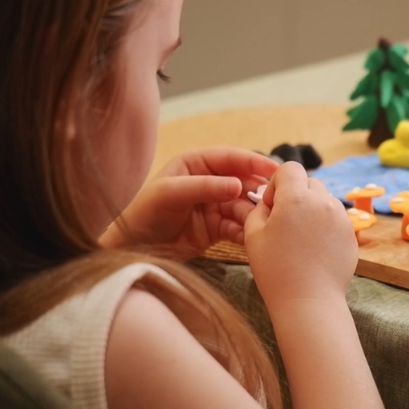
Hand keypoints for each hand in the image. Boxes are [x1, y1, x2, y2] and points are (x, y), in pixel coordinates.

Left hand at [100, 147, 277, 258]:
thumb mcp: (170, 193)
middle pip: (242, 181)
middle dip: (257, 191)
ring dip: (253, 214)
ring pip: (243, 206)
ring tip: (261, 223)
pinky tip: (252, 237)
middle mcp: (208, 182)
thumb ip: (204, 187)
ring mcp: (214, 206)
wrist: (133, 251)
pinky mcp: (217, 228)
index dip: (253, 161)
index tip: (274, 169)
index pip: (230, 158)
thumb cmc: (144, 215)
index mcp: (195, 164)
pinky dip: (246, 231)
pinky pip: (238, 226)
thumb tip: (238, 185)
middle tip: (275, 201)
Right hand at [244, 162, 357, 305]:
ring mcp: (341, 217)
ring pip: (324, 199)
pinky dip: (325, 225)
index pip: (289, 168)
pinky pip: (336, 218)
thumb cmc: (276, 270)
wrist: (309, 301)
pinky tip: (315, 248)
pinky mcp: (351, 233)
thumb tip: (269, 202)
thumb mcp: (253, 236)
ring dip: (312, 209)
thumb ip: (259, 209)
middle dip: (296, 195)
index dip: (277, 183)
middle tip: (286, 223)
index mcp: (296, 198)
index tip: (273, 206)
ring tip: (301, 237)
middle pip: (309, 182)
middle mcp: (323, 202)